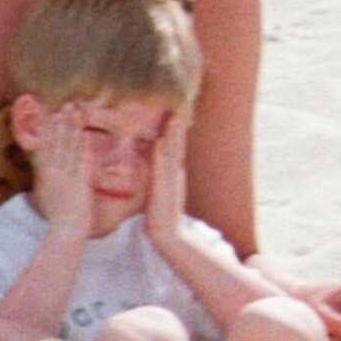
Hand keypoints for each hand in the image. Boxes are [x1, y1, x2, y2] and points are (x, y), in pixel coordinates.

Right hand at [33, 104, 94, 239]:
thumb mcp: (47, 195)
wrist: (65, 232)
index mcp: (45, 175)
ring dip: (72, 128)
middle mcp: (53, 173)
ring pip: (68, 148)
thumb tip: (45, 172)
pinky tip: (86, 135)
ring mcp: (66, 178)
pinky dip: (83, 148)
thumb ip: (48, 180)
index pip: (44, 146)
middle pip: (56, 142)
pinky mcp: (79, 184)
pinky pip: (82, 162)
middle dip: (61, 122)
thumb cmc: (59, 217)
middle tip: (65, 103)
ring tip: (75, 110)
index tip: (48, 111)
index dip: (47, 128)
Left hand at [143, 115, 189, 241]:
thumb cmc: (162, 213)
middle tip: (181, 105)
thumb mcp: (162, 190)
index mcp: (174, 173)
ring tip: (175, 116)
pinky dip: (163, 152)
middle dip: (179, 126)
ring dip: (175, 135)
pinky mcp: (164, 188)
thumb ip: (162, 177)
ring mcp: (171, 180)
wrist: (167, 234)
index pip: (176, 147)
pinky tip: (162, 140)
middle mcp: (175, 173)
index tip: (177, 111)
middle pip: (178, 145)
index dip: (177, 130)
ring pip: (173, 152)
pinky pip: (163, 166)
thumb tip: (159, 166)